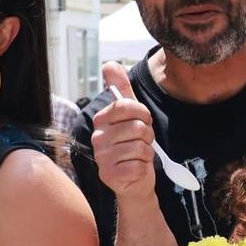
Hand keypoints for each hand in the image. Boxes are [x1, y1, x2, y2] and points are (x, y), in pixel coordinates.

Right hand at [91, 61, 158, 202]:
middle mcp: (97, 138)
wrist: (134, 181)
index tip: (144, 120)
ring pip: (140, 147)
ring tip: (139, 156)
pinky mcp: (110, 176)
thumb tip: (109, 64)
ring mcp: (102, 158)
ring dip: (147, 152)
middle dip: (148, 135)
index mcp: (101, 121)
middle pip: (137, 127)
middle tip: (142, 142)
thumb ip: (122, 90)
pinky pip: (139, 165)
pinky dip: (144, 168)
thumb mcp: (130, 116)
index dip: (142, 113)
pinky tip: (136, 169)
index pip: (125, 106)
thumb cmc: (132, 146)